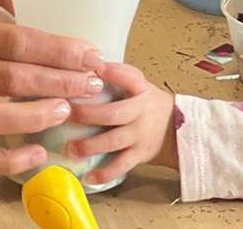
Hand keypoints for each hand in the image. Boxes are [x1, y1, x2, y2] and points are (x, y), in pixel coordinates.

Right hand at [0, 11, 102, 174]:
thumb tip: (28, 36)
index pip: (11, 38)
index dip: (54, 48)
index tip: (86, 52)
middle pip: (10, 75)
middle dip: (58, 80)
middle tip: (91, 81)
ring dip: (34, 115)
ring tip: (64, 110)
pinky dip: (3, 157)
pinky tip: (31, 154)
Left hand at [65, 61, 177, 186]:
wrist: (176, 128)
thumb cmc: (146, 102)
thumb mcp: (137, 83)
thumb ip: (115, 75)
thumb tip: (82, 64)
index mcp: (139, 89)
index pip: (129, 76)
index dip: (113, 72)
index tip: (95, 69)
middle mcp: (140, 111)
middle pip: (114, 113)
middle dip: (88, 114)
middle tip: (67, 114)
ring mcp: (140, 135)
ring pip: (114, 141)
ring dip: (90, 146)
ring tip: (70, 148)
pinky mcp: (139, 155)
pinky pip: (121, 166)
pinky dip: (104, 173)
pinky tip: (88, 177)